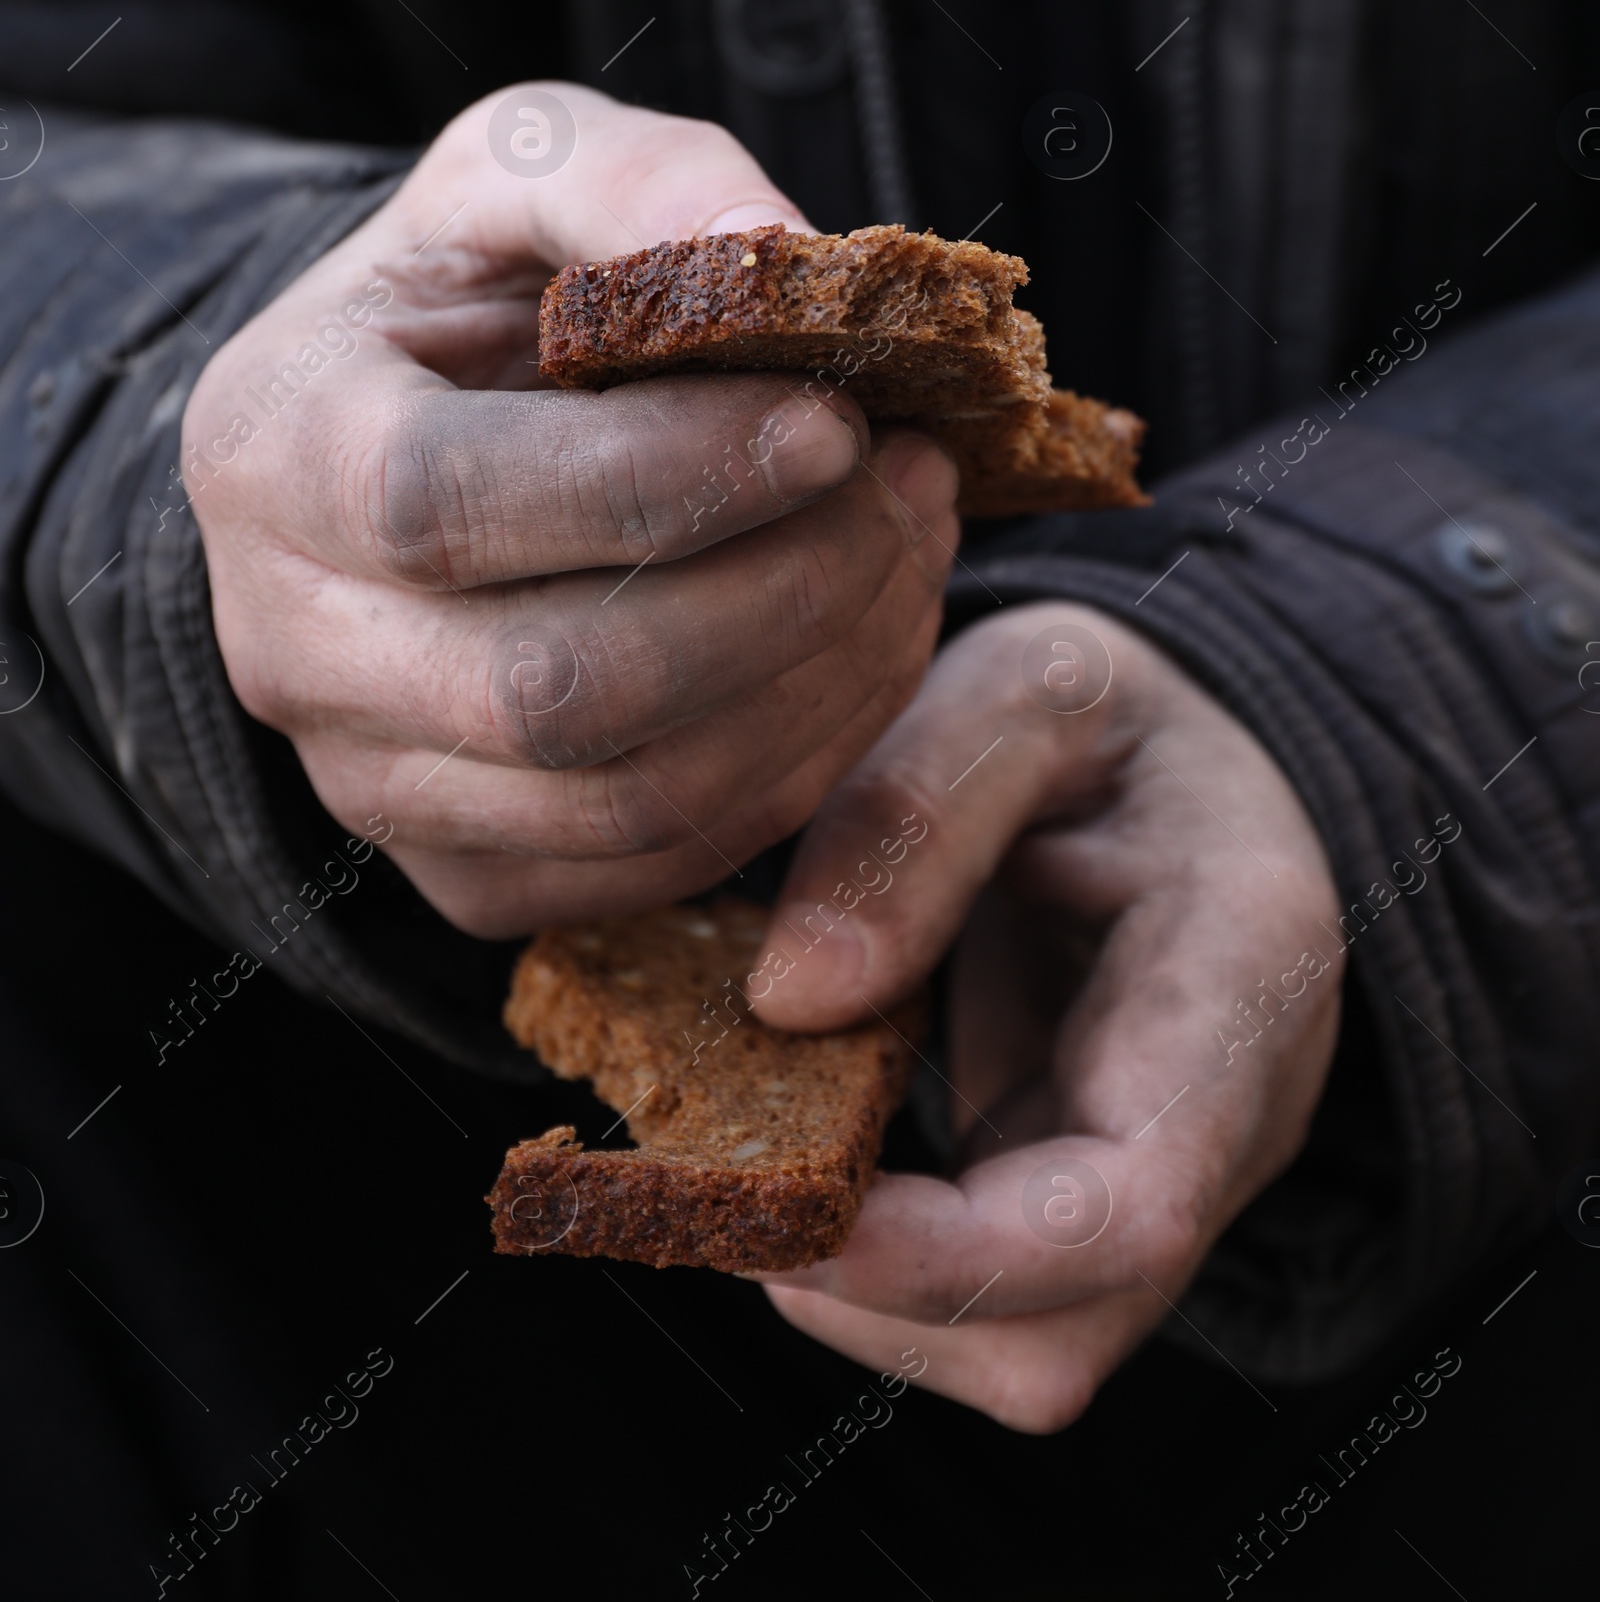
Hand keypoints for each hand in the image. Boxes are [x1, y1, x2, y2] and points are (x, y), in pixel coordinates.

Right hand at [182, 83, 956, 934]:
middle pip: (553, 688)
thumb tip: (779, 245)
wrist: (404, 434)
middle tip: (910, 483)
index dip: (668, 476)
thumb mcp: (525, 167)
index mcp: (276, 447)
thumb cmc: (475, 291)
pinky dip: (804, 764)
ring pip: (628, 798)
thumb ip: (637, 177)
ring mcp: (366, 780)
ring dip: (823, 678)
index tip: (836, 421)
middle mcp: (289, 642)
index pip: (449, 504)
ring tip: (911, 545)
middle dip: (782, 589)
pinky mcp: (461, 867)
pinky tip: (862, 642)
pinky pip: (659, 863)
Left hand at [749, 603, 1342, 1429]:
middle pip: (1072, 1322)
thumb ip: (915, 811)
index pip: (1136, 1202)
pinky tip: (802, 1154)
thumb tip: (787, 999)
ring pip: (1028, 1346)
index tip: (796, 1224)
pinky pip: (993, 1298)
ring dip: (870, 1298)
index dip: (960, 1258)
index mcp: (1243, 970)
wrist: (1181, 762)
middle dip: (882, 1297)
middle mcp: (1234, 1117)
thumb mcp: (1023, 685)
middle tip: (725, 1190)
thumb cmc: (1109, 717)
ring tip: (755, 1166)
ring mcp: (1170, 1178)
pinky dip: (879, 1261)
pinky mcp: (1090, 1200)